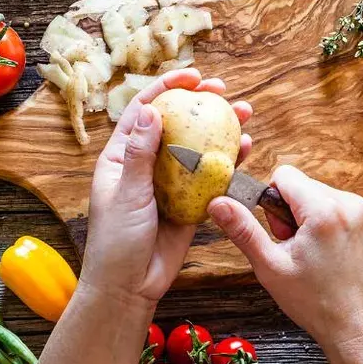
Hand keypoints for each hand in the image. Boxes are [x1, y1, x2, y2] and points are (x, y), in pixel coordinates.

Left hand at [80, 68, 252, 306]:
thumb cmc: (116, 242)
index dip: (167, 87)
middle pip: (177, 122)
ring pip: (199, 146)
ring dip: (221, 128)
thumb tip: (152, 110)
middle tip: (223, 90)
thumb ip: (140, 154)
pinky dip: (229, 161)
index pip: (145, 110)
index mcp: (123, 155)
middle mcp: (148, 162)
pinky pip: (212, 176)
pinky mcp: (191, 201)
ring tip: (244, 112)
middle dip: (200, 102)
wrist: (129, 288)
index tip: (193, 76)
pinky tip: (246, 148)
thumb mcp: (126, 194)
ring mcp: (172, 181)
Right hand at [208, 166, 362, 349]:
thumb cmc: (312, 302)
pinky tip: (343, 252)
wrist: (355, 330)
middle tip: (301, 246)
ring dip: (321, 217)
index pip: (286, 175)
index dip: (276, 202)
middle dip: (299, 211)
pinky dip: (345, 225)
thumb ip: (243, 229)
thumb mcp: (270, 267)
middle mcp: (354, 205)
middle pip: (309, 187)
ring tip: (322, 252)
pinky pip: (354, 209)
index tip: (283, 231)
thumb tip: (218, 202)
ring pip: (331, 196)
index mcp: (323, 211)